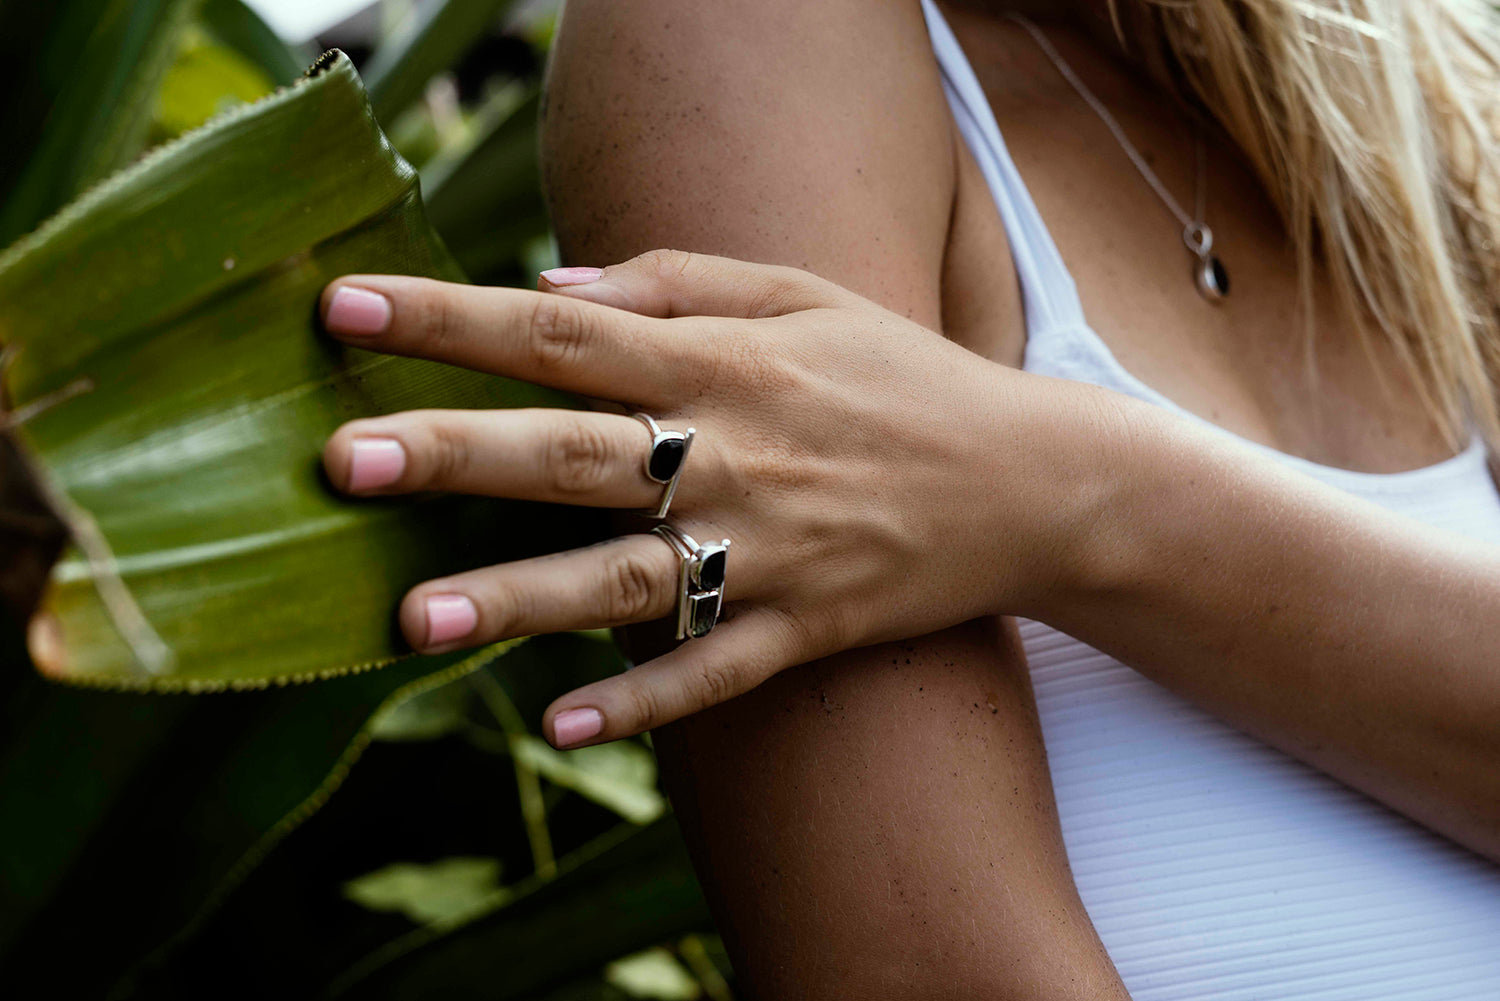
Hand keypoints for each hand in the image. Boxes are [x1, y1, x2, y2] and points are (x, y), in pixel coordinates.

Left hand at [320, 250, 1088, 746]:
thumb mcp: (807, 296)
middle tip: (342, 460)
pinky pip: (717, 670)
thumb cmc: (905, 379)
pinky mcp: (808, 626)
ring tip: (415, 618)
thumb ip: (680, 281)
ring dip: (521, 598)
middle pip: (576, 452)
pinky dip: (645, 700)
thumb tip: (551, 288)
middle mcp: (737, 456)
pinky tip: (563, 725)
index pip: (566, 333)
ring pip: (629, 578)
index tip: (346, 309)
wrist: (1034, 482)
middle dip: (455, 453)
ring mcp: (772, 550)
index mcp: (729, 363)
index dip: (452, 319)